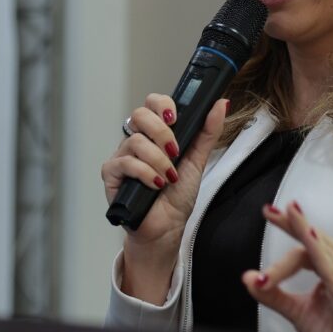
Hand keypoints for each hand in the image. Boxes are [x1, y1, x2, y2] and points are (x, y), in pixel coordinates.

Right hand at [101, 95, 227, 301]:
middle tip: (175, 152)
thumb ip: (207, 132)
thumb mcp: (197, 160)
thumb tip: (222, 104)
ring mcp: (121, 156)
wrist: (166, 227)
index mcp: (154, 133)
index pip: (152, 103)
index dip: (162, 105)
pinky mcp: (111, 173)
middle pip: (139, 114)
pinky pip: (125, 162)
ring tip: (168, 177)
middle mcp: (136, 140)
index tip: (176, 118)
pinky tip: (156, 184)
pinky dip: (145, 173)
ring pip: (135, 141)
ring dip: (158, 160)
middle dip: (162, 132)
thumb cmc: (177, 196)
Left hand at [241, 202, 332, 331]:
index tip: (270, 212)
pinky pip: (331, 269)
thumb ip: (273, 294)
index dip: (291, 225)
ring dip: (299, 232)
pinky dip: (318, 251)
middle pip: (315, 240)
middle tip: (270, 210)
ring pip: (319, 251)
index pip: (310, 242)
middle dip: (291, 223)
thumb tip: (248, 277)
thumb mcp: (297, 311)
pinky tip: (309, 236)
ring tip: (285, 215)